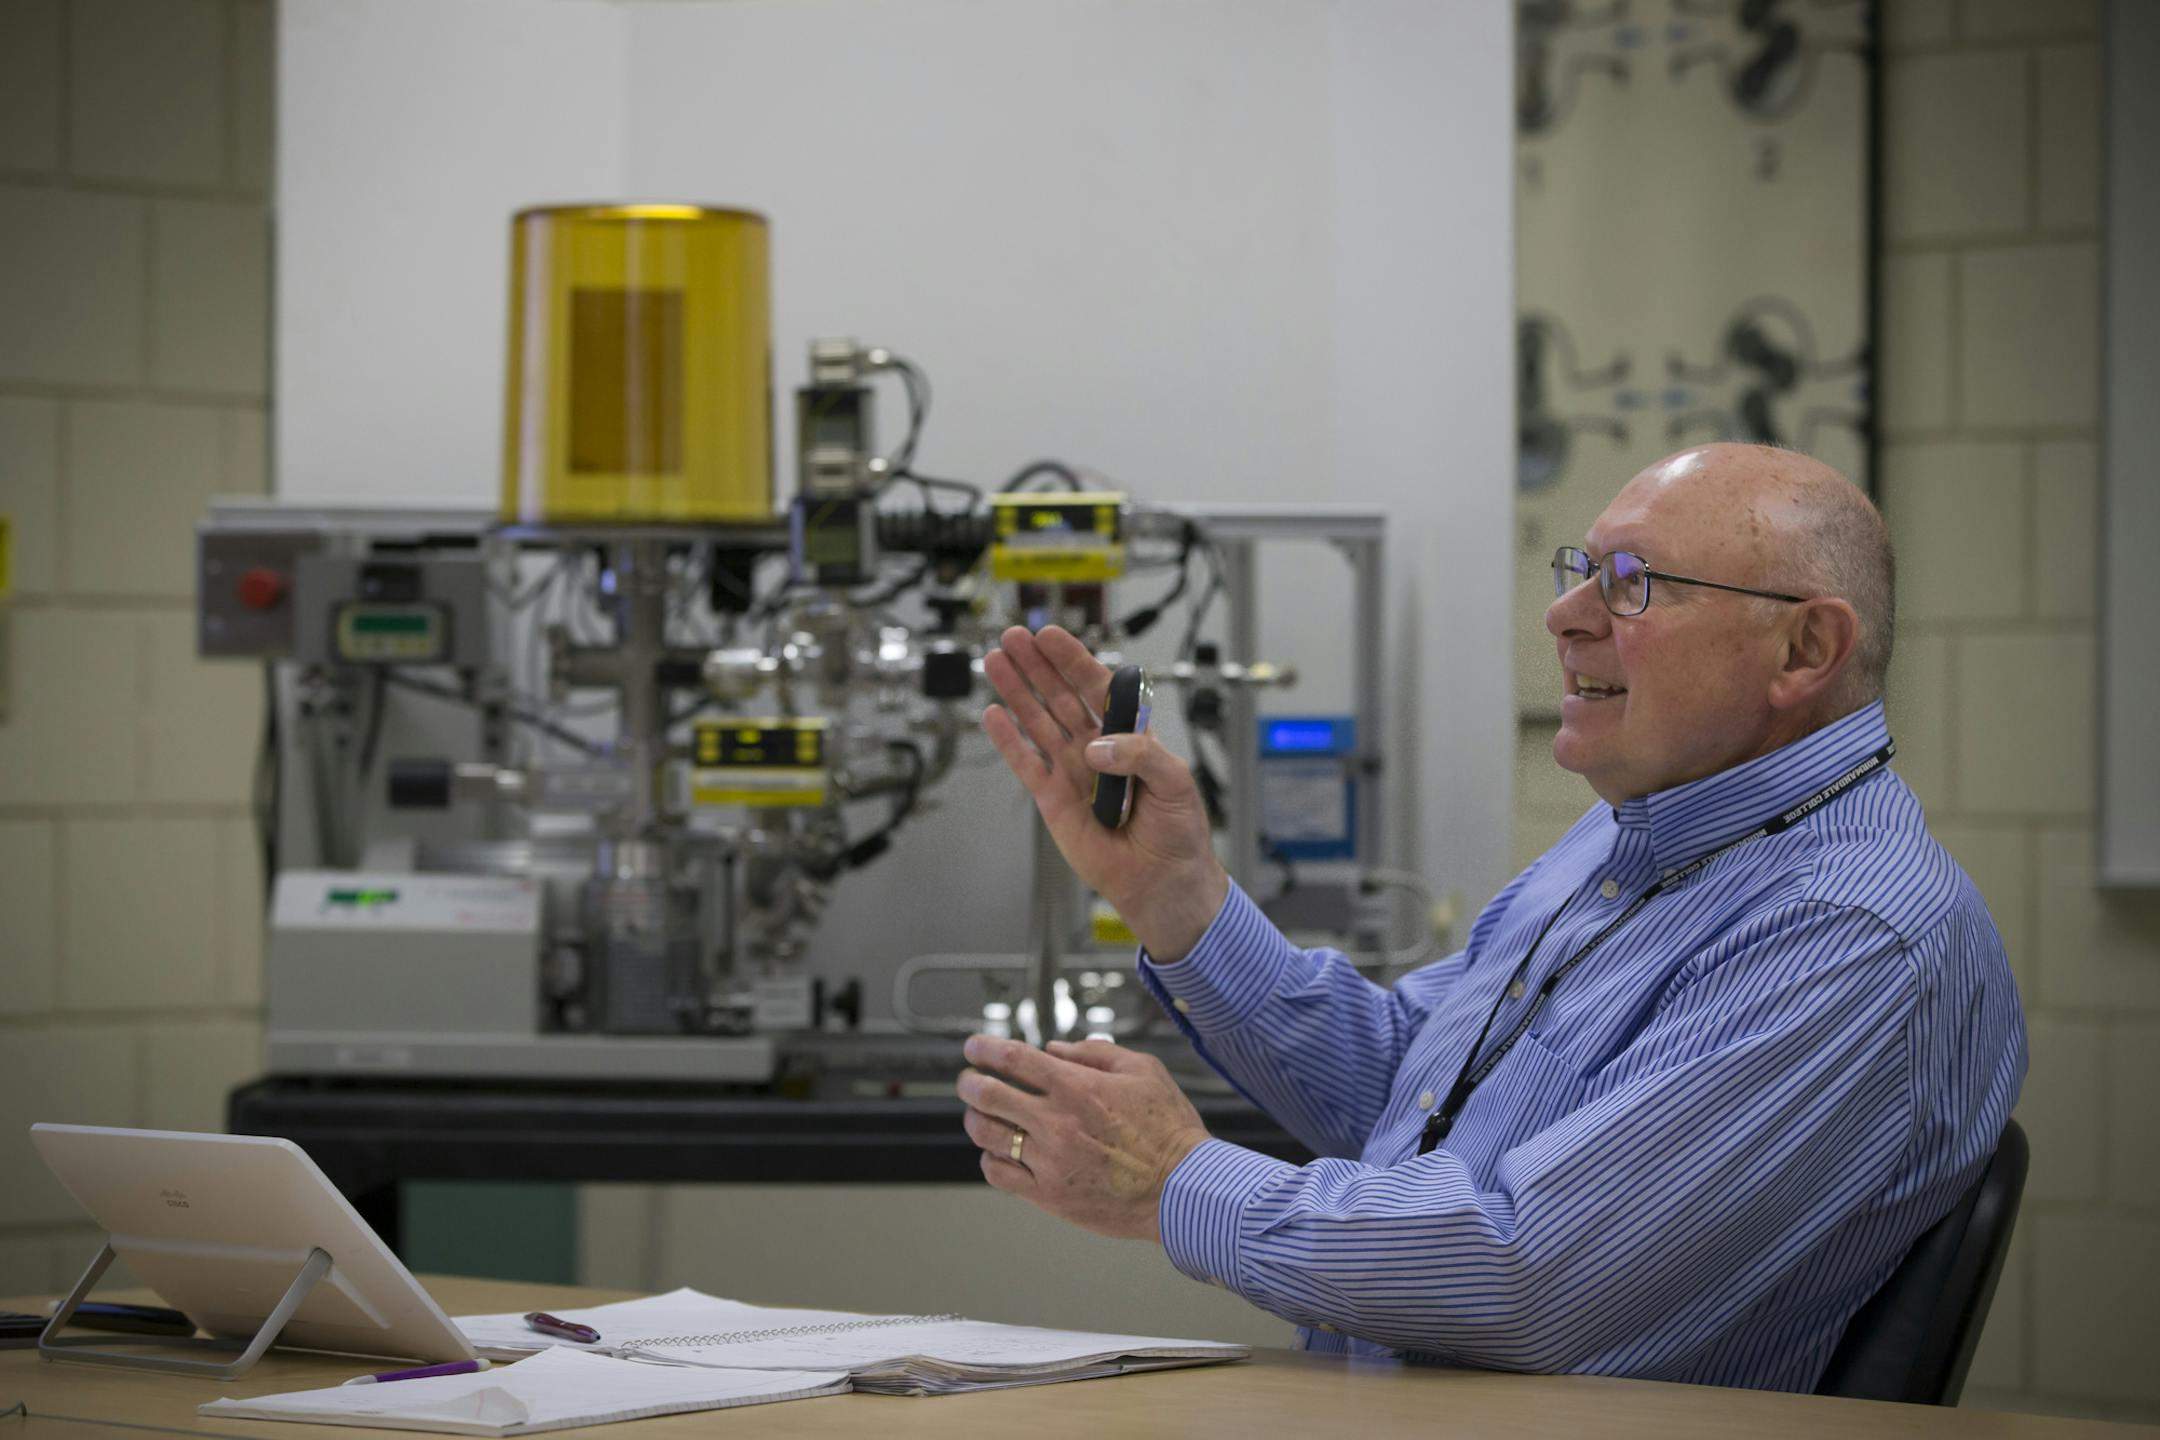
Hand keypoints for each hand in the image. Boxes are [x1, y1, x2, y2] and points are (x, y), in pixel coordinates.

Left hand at [957, 1034, 1211, 1241]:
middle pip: (987, 1095)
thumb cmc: (1169, 1129)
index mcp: (1077, 1087)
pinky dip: (990, 1158)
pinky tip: (999, 1152)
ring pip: (987, 1135)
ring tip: (980, 1115)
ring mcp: (1049, 1161)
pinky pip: (999, 1174)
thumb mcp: (1143, 1071)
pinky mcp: (1049, 1196)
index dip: (985, 1049)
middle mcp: (1057, 1122)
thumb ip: (1095, 1053)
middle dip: (969, 1082)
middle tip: (968, 1079)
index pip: (1014, 1059)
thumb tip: (1054, 1048)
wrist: (1184, 1189)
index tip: (974, 1047)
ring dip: (975, 1119)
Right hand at [981, 625, 1226, 961]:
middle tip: (1014, 638)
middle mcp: (1097, 747)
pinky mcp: (1052, 800)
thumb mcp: (1175, 782)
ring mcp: (1072, 772)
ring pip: (1038, 722)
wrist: (1162, 881)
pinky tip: (993, 714)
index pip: (1096, 687)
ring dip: (1017, 691)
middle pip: (1059, 696)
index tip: (1051, 637)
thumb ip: (1140, 754)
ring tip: (996, 661)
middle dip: (1037, 665)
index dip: (1073, 660)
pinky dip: (1008, 740)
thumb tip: (1095, 747)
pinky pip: (1026, 763)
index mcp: (1129, 735)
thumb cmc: (1178, 832)